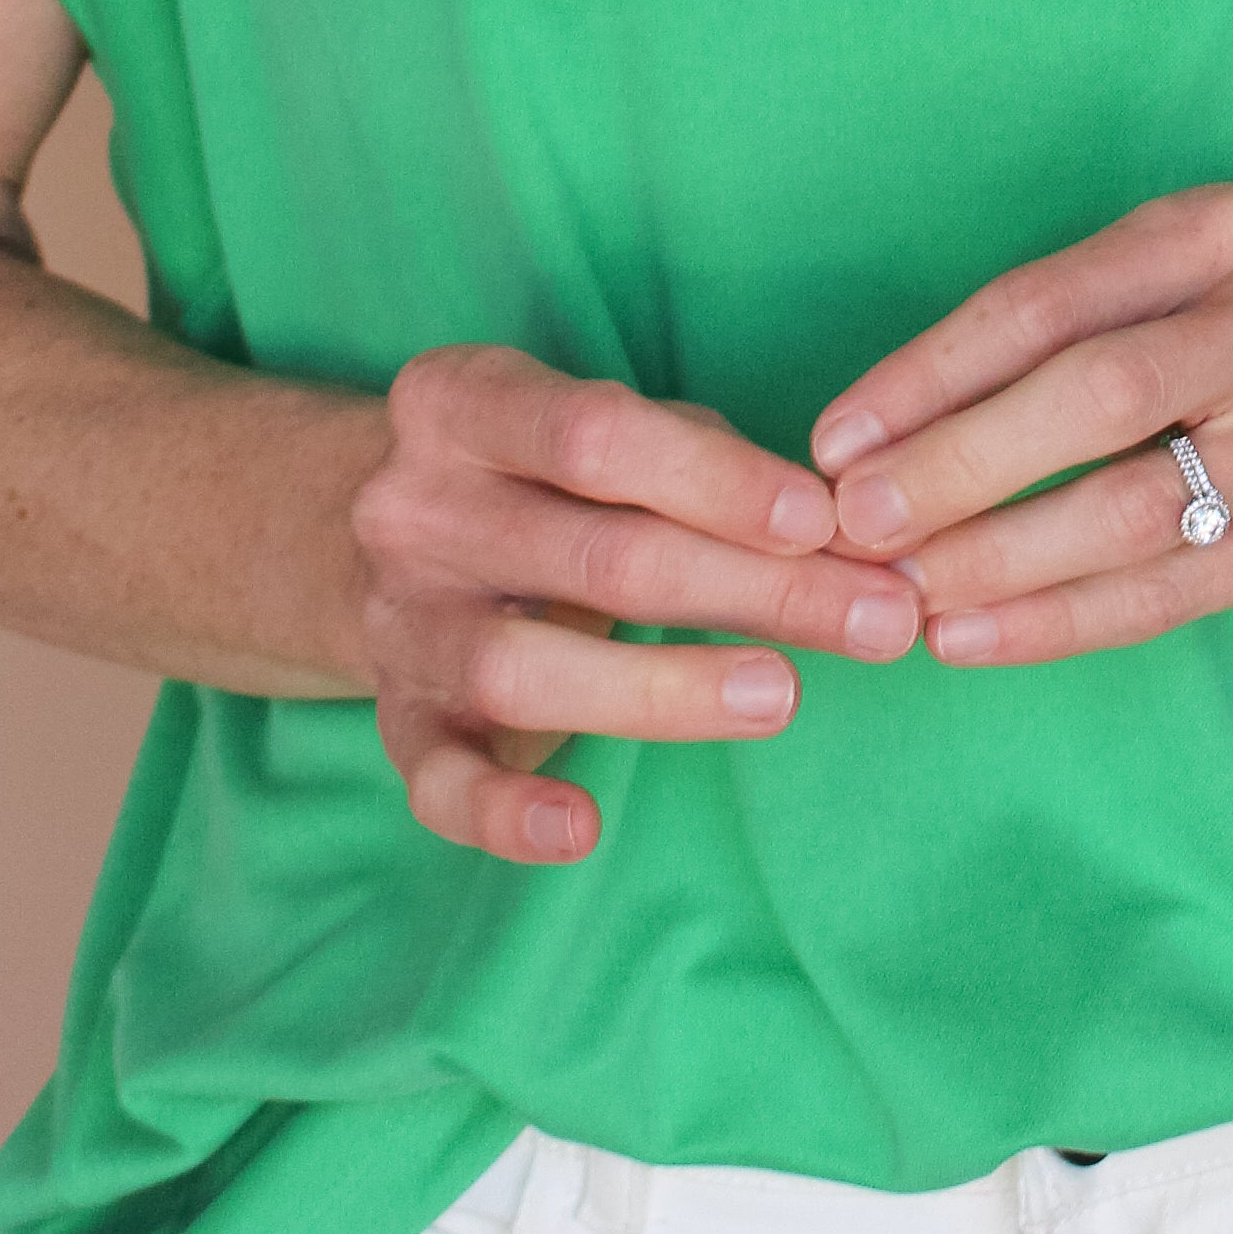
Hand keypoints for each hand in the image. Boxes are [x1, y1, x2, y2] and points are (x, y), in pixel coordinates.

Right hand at [349, 346, 922, 860]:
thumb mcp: (608, 431)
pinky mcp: (400, 723)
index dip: (713, 480)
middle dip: (752, 589)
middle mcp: (413, 509)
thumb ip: (710, 468)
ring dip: (661, 689)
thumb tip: (845, 535)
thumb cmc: (542, 476)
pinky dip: (504, 813)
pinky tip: (581, 829)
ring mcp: (400, 623)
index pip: (593, 433)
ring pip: (520, 667)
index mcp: (461, 404)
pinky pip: (439, 783)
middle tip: (877, 621)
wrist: (355, 534)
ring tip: (780, 695)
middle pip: (593, 556)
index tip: (820, 520)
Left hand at [806, 186, 1232, 665]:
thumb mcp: (1207, 262)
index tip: (834, 438)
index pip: (1047, 301)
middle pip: (1091, 397)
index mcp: (1218, 233)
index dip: (929, 373)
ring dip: (998, 558)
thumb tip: (898, 418)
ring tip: (899, 596)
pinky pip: (1179, 589)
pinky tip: (981, 638)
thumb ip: (1081, 315)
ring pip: (1134, 506)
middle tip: (851, 524)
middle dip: (954, 466)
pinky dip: (1066, 618)